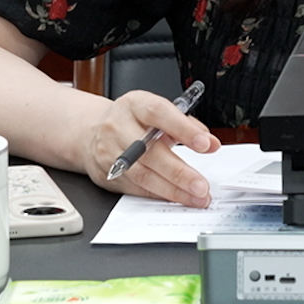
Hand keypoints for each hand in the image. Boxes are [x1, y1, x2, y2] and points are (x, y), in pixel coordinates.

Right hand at [83, 89, 220, 206]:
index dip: (183, 129)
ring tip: (196, 197)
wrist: (93, 132)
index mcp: (135, 105)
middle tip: (202, 186)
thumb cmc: (134, 121)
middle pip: (149, 152)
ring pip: (142, 175)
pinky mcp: (107, 174)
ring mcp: (109, 152)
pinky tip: (177, 198)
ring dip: (172, 190)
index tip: (206, 144)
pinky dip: (159, 195)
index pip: (159, 113)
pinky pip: (136, 188)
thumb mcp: (158, 112)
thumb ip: (186, 124)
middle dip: (179, 172)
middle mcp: (118, 126)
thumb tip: (210, 142)